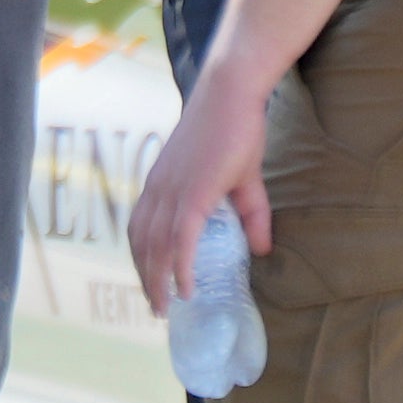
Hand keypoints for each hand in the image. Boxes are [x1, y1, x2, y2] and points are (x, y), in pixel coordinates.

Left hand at [130, 54, 275, 313]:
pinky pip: (180, 239)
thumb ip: (251, 215)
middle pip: (142, 243)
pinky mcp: (193, 192)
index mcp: (161, 183)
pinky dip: (179, 267)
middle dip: (146, 278)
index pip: (139, 228)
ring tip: (165, 307)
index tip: (148, 284)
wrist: (232, 93)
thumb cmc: (235, 129)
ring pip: (156, 246)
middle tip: (157, 308)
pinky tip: (185, 289)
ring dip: (157, 280)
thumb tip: (263, 249)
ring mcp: (173, 191)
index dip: (141, 258)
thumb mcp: (243, 179)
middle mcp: (158, 189)